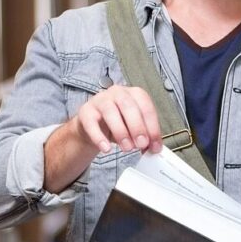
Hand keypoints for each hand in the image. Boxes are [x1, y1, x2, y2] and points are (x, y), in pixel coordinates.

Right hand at [44, 85, 161, 192]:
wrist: (93, 126)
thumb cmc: (118, 124)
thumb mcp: (134, 129)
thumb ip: (145, 136)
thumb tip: (154, 148)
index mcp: (134, 94)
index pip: (146, 107)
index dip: (152, 127)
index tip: (155, 145)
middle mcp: (118, 92)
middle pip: (128, 106)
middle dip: (137, 127)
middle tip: (142, 144)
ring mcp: (100, 100)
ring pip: (110, 112)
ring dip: (121, 132)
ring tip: (127, 148)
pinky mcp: (86, 111)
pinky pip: (91, 123)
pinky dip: (99, 137)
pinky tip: (106, 148)